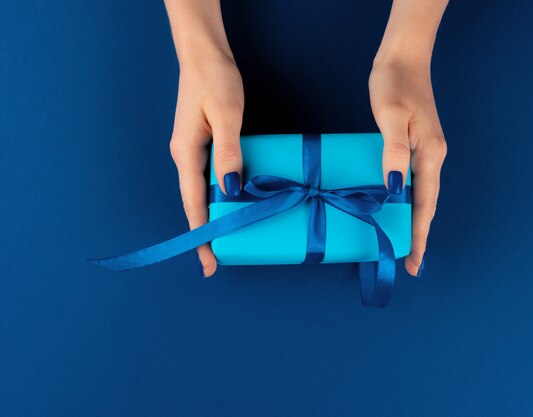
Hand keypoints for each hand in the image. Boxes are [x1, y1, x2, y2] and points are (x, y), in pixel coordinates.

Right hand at [169, 55, 243, 276]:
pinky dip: (222, 194)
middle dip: (207, 232)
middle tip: (221, 259)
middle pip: (196, 203)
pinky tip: (236, 201)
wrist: (204, 55)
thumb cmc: (214, 80)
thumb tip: (231, 189)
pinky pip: (212, 177)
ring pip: (204, 191)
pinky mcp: (205, 144)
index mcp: (186, 153)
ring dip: (216, 215)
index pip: (194, 204)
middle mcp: (186, 157)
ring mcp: (194, 151)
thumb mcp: (225, 114)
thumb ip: (228, 151)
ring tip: (231, 237)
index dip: (202, 234)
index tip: (208, 263)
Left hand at [369, 55, 446, 276]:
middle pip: (427, 205)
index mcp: (430, 154)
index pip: (424, 205)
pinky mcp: (417, 144)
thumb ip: (393, 152)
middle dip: (419, 234)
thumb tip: (395, 189)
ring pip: (422, 195)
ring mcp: (427, 150)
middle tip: (409, 262)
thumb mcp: (389, 116)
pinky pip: (415, 181)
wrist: (404, 58)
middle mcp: (433, 156)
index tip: (415, 263)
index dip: (419, 235)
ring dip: (414, 220)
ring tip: (403, 242)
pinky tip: (396, 206)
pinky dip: (408, 200)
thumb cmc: (394, 83)